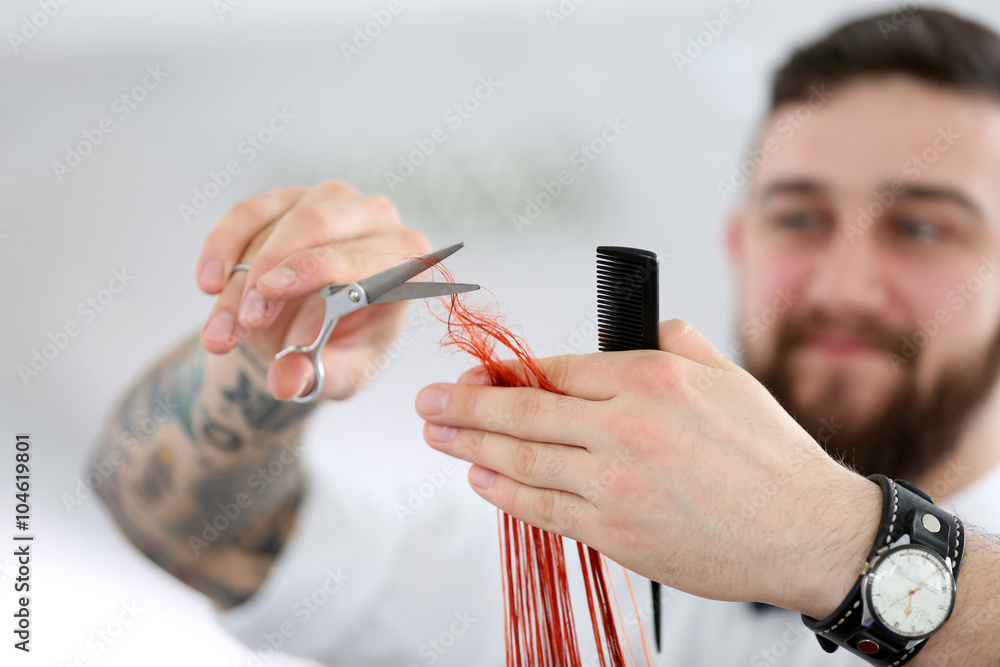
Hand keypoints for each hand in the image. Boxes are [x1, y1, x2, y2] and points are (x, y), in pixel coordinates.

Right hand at [195, 181, 430, 400]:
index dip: (314, 269)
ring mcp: (333, 202)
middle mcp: (377, 220)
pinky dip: (223, 246)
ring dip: (239, 277)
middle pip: (316, 223)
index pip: (363, 254)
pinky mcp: (291, 197)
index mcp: (405, 263)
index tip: (267, 293)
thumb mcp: (337, 375)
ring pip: (276, 221)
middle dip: (268, 270)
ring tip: (221, 332)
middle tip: (243, 321)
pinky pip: (249, 212)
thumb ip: (316, 377)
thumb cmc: (342, 348)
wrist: (314, 331)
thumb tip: (286, 382)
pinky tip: (208, 284)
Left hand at [416, 319, 881, 617]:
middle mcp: (625, 427)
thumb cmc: (770, 456)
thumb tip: (641, 329)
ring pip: (523, 458)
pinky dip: (505, 492)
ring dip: (471, 445)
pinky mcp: (616, 531)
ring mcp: (615, 483)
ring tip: (438, 435)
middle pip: (524, 410)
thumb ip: (676, 342)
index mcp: (650, 378)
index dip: (507, 371)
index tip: (477, 373)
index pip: (556, 368)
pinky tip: (480, 478)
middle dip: (465, 405)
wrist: (807, 532)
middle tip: (427, 402)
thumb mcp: (727, 377)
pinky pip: (543, 508)